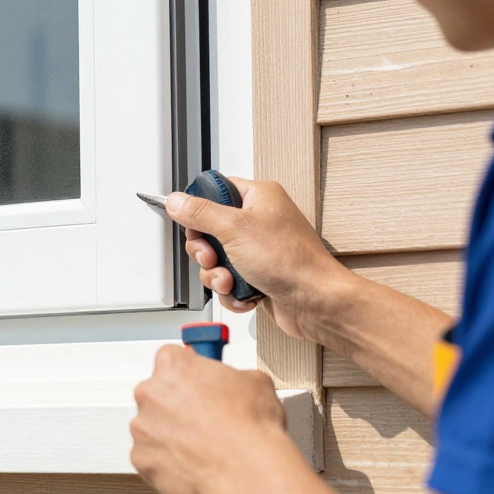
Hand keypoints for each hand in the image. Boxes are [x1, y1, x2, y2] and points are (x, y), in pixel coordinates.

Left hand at [130, 345, 288, 493]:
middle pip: (157, 395)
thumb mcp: (255, 382)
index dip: (187, 375)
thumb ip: (233, 376)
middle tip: (203, 422)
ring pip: (151, 428)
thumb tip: (236, 384)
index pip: (171, 360)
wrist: (247, 472)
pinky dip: (166, 463)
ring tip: (201, 447)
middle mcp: (150, 392)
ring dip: (170, 436)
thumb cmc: (251, 428)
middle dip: (176, 407)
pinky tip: (192, 465)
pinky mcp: (141, 459)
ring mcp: (142, 427)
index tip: (196, 387)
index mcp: (173, 365)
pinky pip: (150, 458)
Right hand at [166, 177, 348, 342]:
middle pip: (209, 230)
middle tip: (212, 257)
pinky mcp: (258, 274)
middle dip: (206, 252)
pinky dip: (231, 291)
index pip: (215, 190)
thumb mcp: (234, 228)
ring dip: (217, 275)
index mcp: (258, 197)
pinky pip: (229, 280)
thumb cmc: (291, 261)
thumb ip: (200, 212)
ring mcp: (259, 249)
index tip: (194, 225)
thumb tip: (177, 200)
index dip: (198, 209)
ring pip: (216, 259)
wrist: (316, 302)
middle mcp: (259, 221)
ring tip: (230, 281)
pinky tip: (243, 293)